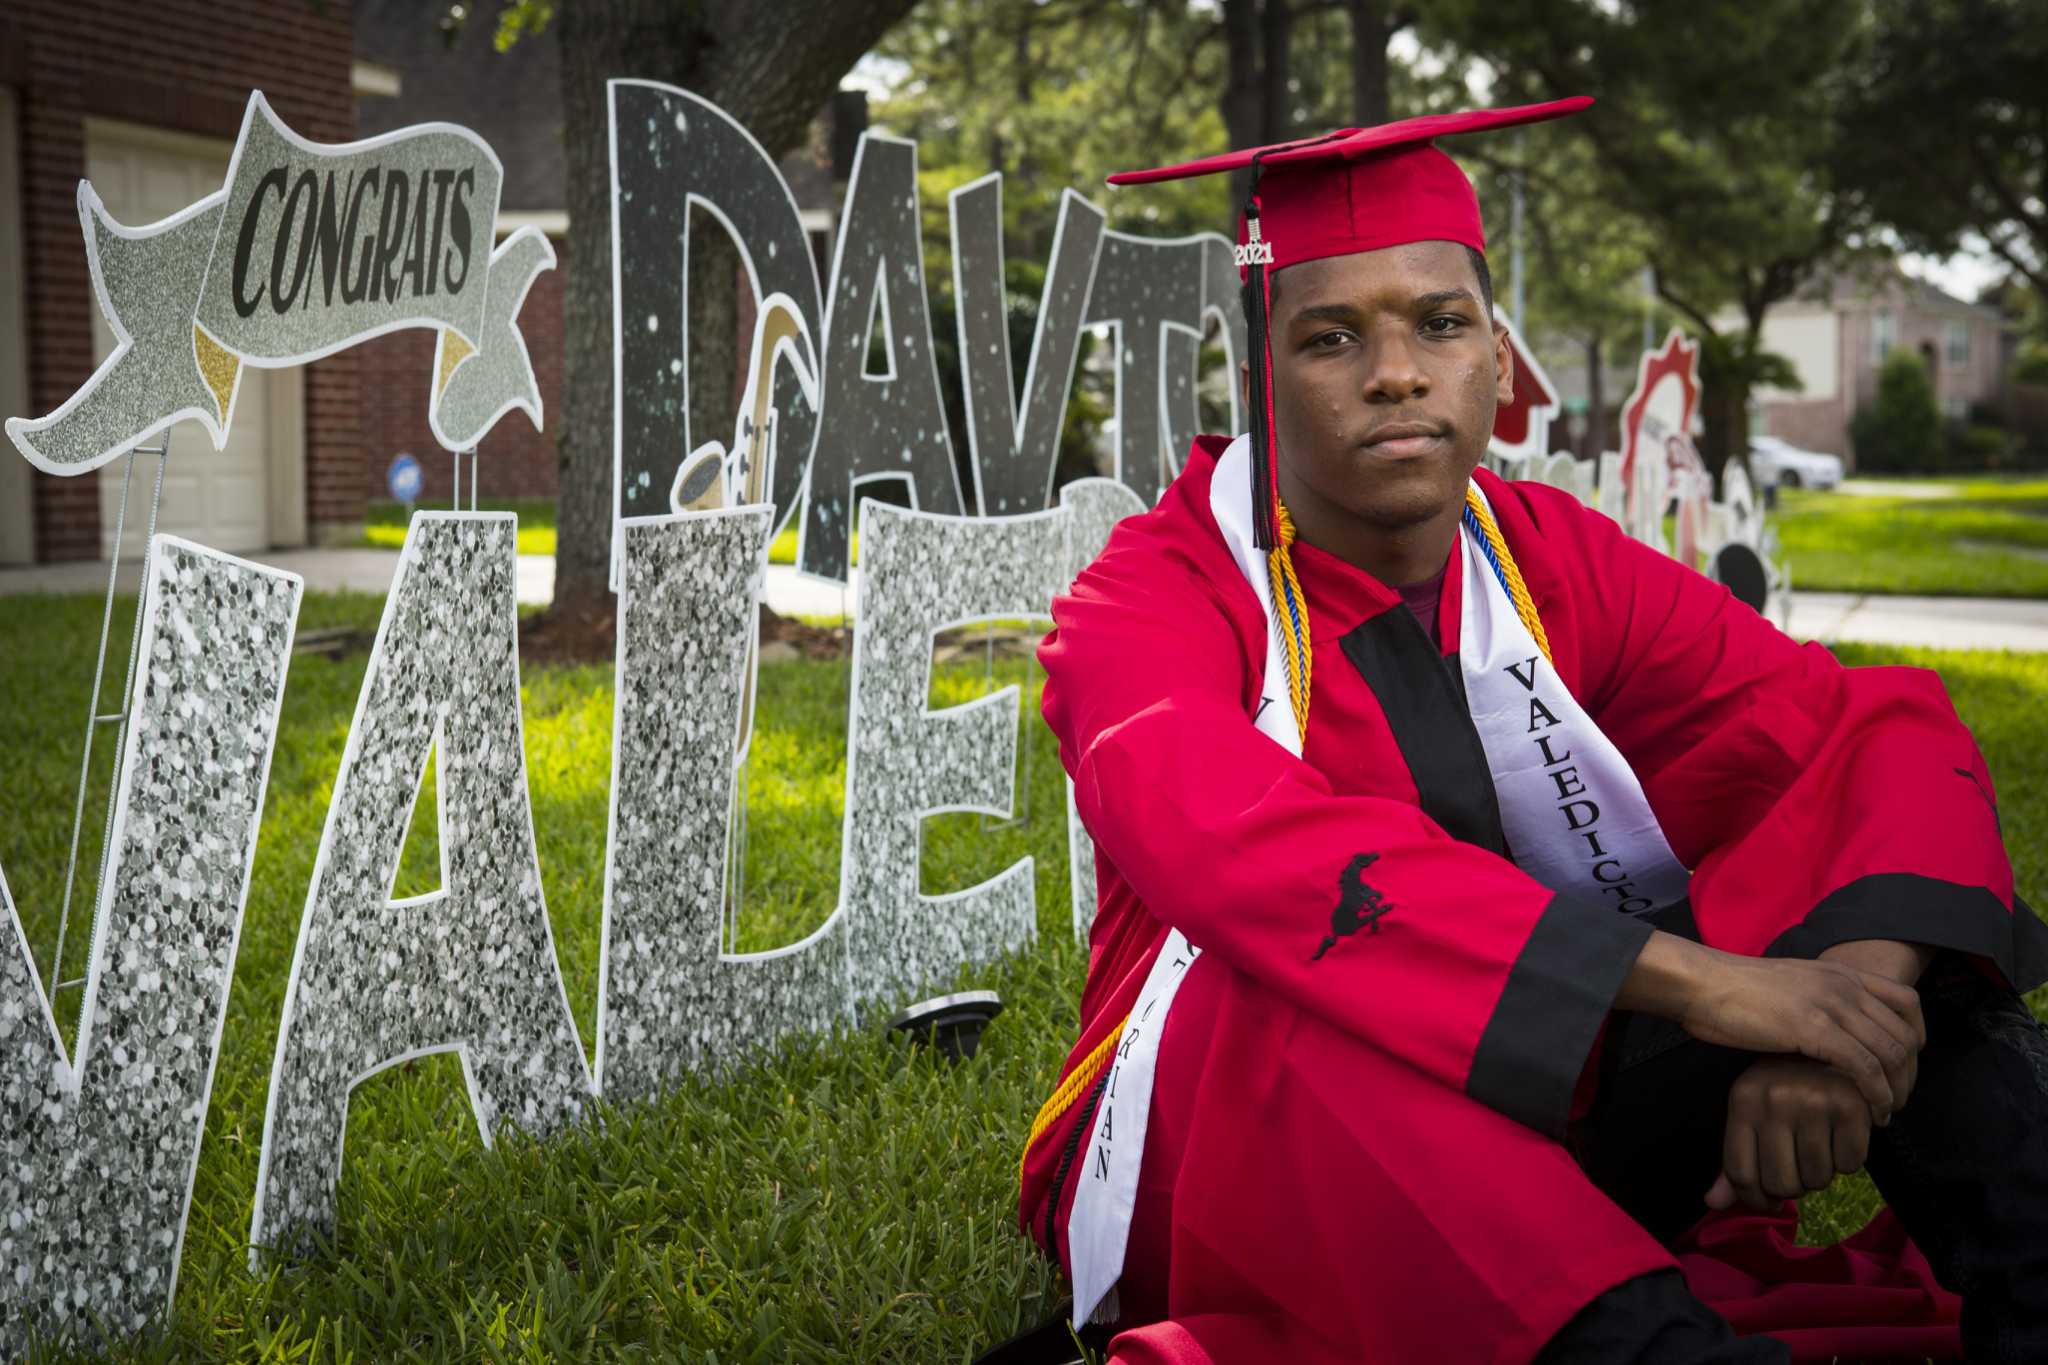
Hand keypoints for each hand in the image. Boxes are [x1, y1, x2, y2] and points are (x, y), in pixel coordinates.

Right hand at [1619, 933, 1924, 1119]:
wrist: (1703, 984)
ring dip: (1897, 1089)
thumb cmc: (1734, 990)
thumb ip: (1819, 1001)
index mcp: (1840, 972)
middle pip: (1905, 1033)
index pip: (1907, 1002)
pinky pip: (1865, 1067)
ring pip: (1891, 1053)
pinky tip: (1872, 1112)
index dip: (1916, 1038)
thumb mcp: (1791, 988)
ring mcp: (1831, 1005)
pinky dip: (1876, 1094)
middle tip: (1898, 1100)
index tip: (1904, 1067)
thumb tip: (1831, 1030)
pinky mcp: (1814, 1029)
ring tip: (1887, 1112)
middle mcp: (1844, 985)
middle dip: (1910, 1074)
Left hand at [1706, 1056, 1873, 1212]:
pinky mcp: (1850, 1106)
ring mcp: (1812, 1101)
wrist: (1834, 1051)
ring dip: (1821, 1174)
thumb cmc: (1786, 1089)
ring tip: (1820, 1147)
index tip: (1768, 1204)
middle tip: (1800, 1167)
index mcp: (1743, 1101)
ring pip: (1817, 1179)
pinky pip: (1850, 1165)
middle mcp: (1774, 1100)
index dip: (1754, 1199)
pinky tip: (1842, 1137)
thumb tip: (1714, 1203)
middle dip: (1793, 1187)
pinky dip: (1848, 1161)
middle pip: (1780, 1184)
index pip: (1740, 1173)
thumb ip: (1736, 1161)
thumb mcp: (1752, 1114)